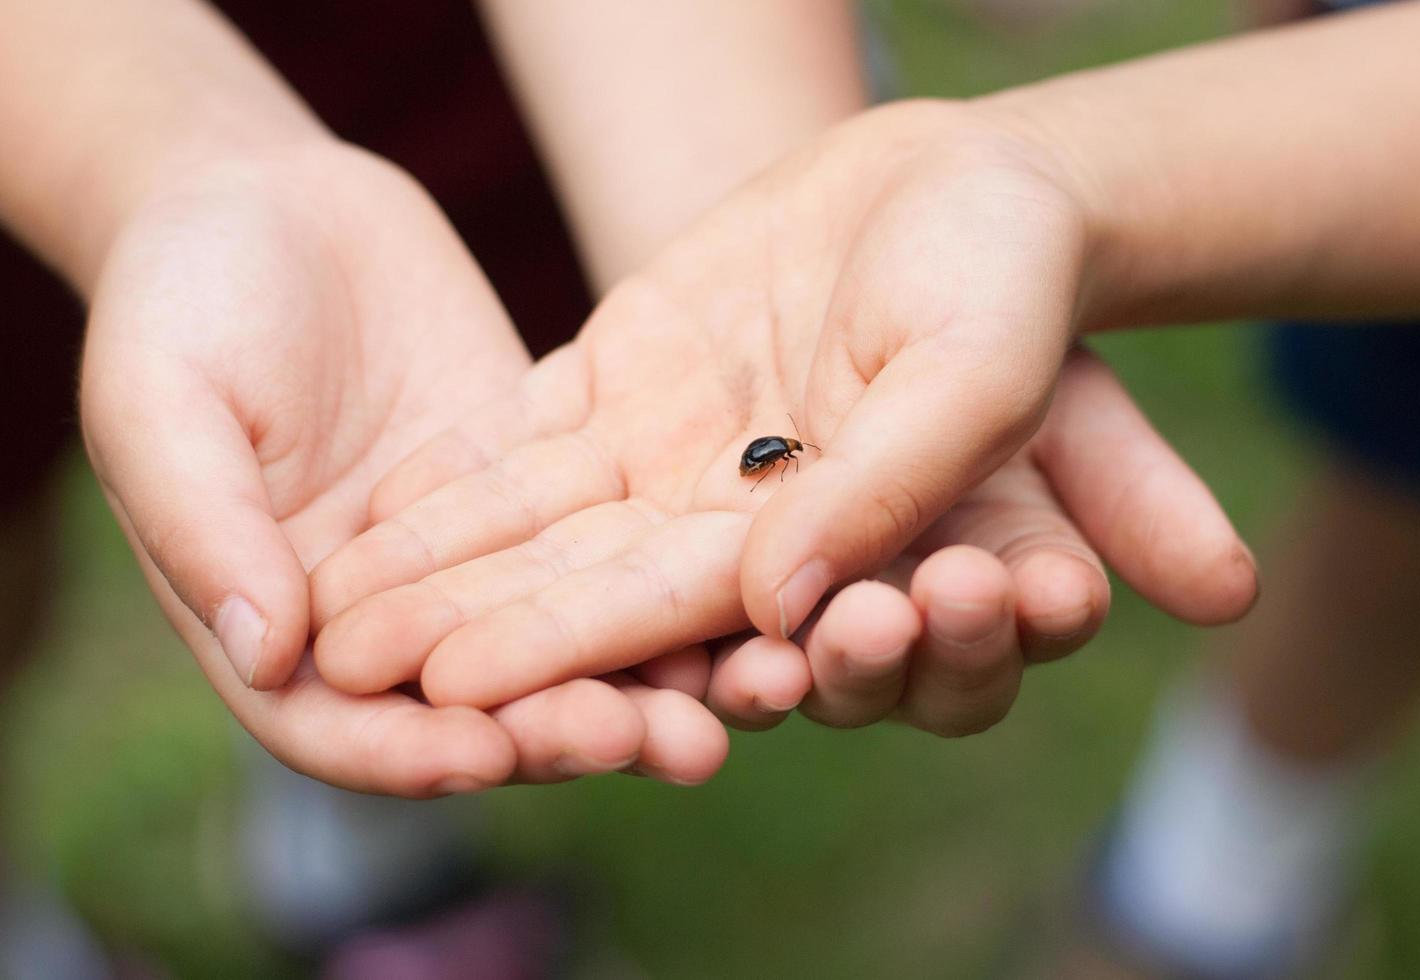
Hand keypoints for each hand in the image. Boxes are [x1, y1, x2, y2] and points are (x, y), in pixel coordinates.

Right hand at [80, 142, 725, 794]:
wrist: (271, 204)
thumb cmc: (180, 298)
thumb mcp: (160, 402)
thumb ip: (202, 526)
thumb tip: (270, 654)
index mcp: (279, 628)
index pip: (345, 729)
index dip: (413, 753)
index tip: (488, 754)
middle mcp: (388, 619)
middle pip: (484, 711)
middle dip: (574, 730)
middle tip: (669, 740)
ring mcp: (478, 561)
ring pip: (569, 644)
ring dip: (656, 678)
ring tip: (751, 692)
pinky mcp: (549, 496)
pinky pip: (618, 551)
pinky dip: (682, 579)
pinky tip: (762, 593)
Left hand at [309, 102, 1254, 722]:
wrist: (961, 177)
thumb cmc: (1005, 273)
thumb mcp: (976, 370)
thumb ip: (888, 488)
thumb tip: (777, 606)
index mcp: (831, 560)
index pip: (703, 620)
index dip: (583, 649)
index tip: (468, 691)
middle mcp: (743, 535)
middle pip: (599, 599)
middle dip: (478, 636)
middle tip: (357, 673)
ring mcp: (681, 466)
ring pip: (547, 533)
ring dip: (439, 570)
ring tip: (327, 610)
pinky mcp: (635, 391)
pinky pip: (533, 444)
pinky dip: (454, 477)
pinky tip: (367, 510)